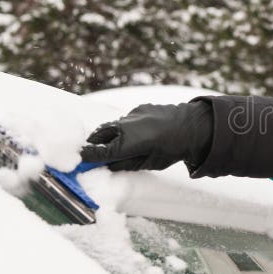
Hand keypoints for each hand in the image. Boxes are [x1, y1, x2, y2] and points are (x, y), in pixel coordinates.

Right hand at [80, 101, 212, 170]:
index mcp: (126, 144)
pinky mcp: (140, 108)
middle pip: (101, 134)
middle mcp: (125, 127)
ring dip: (109, 133)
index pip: (99, 151)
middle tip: (89, 150)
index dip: (87, 156)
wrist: (194, 127)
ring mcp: (132, 115)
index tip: (78, 160)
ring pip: (114, 125)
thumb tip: (108, 164)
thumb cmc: (172, 150)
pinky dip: (125, 127)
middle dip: (93, 142)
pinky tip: (135, 133)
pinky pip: (127, 119)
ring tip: (110, 142)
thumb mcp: (148, 163)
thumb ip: (125, 163)